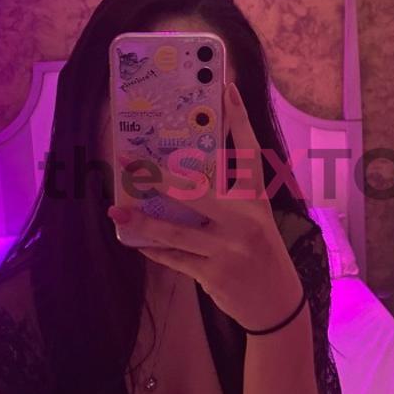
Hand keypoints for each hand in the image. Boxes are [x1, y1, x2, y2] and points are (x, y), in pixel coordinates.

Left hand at [107, 80, 303, 330]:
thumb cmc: (262, 254)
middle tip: (126, 161)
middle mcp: (244, 222)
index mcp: (256, 201)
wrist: (278, 304)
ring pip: (175, 230)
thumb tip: (183, 176)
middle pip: (195, 191)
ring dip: (141, 221)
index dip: (239, 120)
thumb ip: (229, 198)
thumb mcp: (256, 220)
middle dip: (156, 177)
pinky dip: (154, 248)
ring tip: (116, 211)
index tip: (227, 89)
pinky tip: (135, 240)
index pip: (248, 153)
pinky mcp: (214, 274)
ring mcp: (228, 250)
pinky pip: (175, 258)